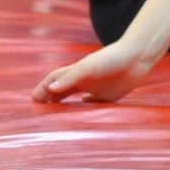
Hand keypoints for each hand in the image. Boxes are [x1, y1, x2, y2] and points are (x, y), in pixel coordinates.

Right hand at [31, 40, 157, 103]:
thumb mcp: (87, 68)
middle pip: (63, 89)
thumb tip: (50, 89)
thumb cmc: (110, 59)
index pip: (55, 80)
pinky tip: (83, 109)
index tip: (33, 99)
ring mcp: (97, 87)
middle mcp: (85, 80)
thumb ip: (70, 78)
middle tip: (39, 109)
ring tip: (55, 112)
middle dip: (50, 97)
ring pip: (76, 96)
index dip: (43, 88)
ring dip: (65, 102)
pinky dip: (86, 106)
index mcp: (77, 72)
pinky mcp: (109, 95)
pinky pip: (94, 102)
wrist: (137, 57)